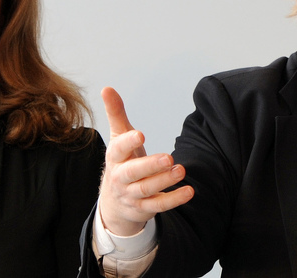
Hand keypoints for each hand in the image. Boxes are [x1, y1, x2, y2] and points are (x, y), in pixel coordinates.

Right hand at [98, 86, 193, 235]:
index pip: (118, 149)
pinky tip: (189, 190)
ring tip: (181, 170)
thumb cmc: (122, 162)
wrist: (114, 201)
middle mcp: (121, 177)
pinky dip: (174, 199)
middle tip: (168, 157)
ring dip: (164, 181)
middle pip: (133, 173)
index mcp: (115, 157)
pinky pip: (159, 205)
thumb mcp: (118, 137)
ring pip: (147, 190)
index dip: (128, 142)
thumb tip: (107, 88)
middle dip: (150, 166)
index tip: (140, 134)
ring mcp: (132, 194)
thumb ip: (116, 113)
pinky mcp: (144, 208)